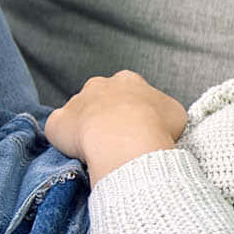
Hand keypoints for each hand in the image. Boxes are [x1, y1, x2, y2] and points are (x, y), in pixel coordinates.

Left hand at [46, 70, 186, 182]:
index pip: (128, 88)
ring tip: (101, 150)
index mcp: (128, 80)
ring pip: (78, 114)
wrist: (128, 139)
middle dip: (106, 114)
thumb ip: (164, 111)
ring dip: (85, 128)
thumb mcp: (176, 114)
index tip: (139, 124)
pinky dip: (66, 141)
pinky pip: (59, 131)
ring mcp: (75, 102)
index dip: (133, 107)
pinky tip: (80, 153)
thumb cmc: (156, 126)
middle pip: (100, 96)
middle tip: (119, 137)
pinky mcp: (57, 122)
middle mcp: (99, 85)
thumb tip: (162, 119)